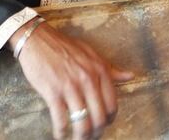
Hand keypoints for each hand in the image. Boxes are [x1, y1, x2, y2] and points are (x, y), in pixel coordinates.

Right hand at [11, 19, 133, 139]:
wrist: (38, 39)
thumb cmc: (65, 47)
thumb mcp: (91, 54)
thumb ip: (110, 69)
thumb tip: (130, 76)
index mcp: (100, 70)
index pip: (112, 104)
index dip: (109, 120)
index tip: (104, 125)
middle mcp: (88, 79)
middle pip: (99, 117)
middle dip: (96, 133)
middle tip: (91, 137)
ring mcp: (71, 87)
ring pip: (82, 122)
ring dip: (81, 136)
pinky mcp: (53, 92)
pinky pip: (61, 119)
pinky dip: (61, 132)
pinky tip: (60, 135)